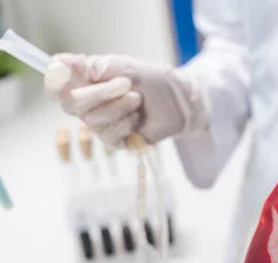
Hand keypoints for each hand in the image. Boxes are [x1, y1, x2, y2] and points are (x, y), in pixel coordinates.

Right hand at [44, 54, 207, 147]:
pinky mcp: (115, 141)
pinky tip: (137, 119)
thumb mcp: (121, 66)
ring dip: (120, 108)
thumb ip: (90, 67)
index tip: (61, 75)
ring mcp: (100, 125)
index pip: (55, 87)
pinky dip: (126, 124)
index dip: (54, 83)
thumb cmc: (151, 80)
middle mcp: (87, 106)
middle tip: (127, 85)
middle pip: (72, 105)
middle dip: (102, 94)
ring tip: (138, 100)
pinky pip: (109, 137)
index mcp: (84, 84)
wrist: (179, 100)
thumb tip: (57, 62)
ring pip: (93, 121)